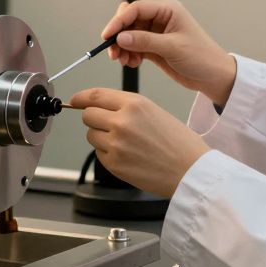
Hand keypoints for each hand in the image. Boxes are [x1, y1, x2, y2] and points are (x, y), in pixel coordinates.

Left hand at [70, 88, 210, 198]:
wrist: (191, 170)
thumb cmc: (179, 143)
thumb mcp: (154, 111)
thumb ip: (126, 107)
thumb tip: (100, 107)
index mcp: (134, 103)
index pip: (94, 95)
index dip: (80, 98)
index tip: (74, 100)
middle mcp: (121, 121)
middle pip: (88, 115)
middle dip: (94, 119)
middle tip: (108, 126)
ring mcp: (116, 143)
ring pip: (91, 135)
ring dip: (101, 138)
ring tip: (125, 144)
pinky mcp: (114, 164)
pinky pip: (99, 154)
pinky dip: (108, 154)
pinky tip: (129, 156)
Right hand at [103, 0, 236, 104]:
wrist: (214, 76)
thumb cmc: (202, 56)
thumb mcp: (173, 47)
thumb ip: (145, 41)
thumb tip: (121, 37)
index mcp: (167, 10)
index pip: (136, 9)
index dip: (119, 21)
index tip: (107, 35)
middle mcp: (160, 18)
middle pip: (129, 20)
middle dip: (119, 35)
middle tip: (113, 51)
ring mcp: (156, 33)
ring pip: (129, 34)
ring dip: (122, 47)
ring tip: (124, 60)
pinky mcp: (154, 47)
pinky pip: (134, 46)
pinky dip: (129, 54)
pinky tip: (132, 62)